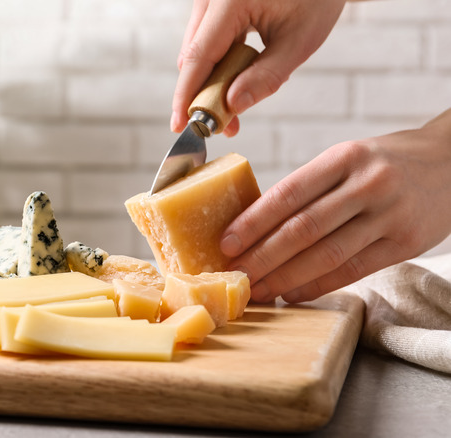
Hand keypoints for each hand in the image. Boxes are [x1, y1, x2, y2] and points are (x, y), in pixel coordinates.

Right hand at [171, 0, 345, 134]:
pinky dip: (218, 64)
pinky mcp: (214, 5)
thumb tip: (232, 107)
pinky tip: (237, 77)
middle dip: (203, 94)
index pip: (198, 57)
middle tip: (225, 125)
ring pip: (197, 50)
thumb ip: (266, 77)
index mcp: (230, 1)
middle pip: (193, 56)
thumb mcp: (299, 40)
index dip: (187, 95)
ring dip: (211, 81)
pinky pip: (207, 40)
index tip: (181, 126)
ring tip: (235, 104)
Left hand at [221, 109, 450, 302]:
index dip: (253, 222)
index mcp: (344, 157)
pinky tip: (292, 293)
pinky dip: (318, 285)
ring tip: (258, 289)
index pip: (289, 194)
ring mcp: (389, 215)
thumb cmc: (384, 162)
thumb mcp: (348, 158)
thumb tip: (254, 225)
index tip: (226, 243)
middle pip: (303, 228)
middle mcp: (368, 184)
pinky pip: (353, 269)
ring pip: (327, 254)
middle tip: (235, 275)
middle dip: (263, 256)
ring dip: (286, 277)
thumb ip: (310, 187)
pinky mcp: (405, 243)